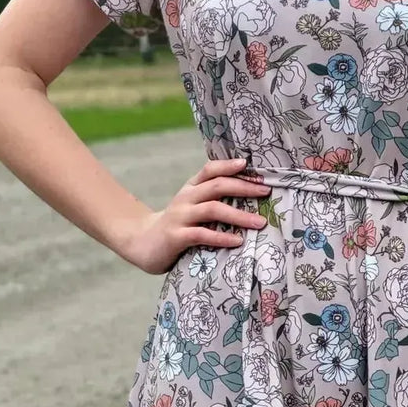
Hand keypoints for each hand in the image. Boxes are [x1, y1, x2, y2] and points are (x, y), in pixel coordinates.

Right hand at [115, 157, 269, 274]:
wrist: (141, 242)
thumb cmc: (176, 224)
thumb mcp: (191, 206)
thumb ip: (212, 198)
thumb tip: (250, 193)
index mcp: (191, 188)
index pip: (210, 170)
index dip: (229, 165)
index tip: (249, 164)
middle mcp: (186, 198)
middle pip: (217, 186)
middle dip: (244, 187)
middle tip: (266, 191)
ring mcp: (180, 216)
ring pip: (213, 209)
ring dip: (239, 215)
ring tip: (260, 222)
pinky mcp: (176, 236)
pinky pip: (202, 234)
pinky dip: (222, 237)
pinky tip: (237, 241)